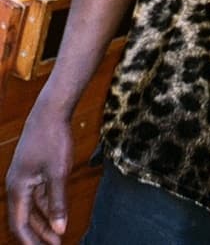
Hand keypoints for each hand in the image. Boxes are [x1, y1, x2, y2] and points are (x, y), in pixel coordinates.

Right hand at [6, 102, 72, 244]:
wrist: (51, 110)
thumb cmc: (53, 139)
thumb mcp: (58, 172)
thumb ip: (58, 203)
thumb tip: (60, 230)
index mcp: (17, 188)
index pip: (20, 224)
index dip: (31, 242)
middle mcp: (17, 185)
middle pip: (25, 218)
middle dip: (39, 234)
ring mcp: (25, 177)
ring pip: (33, 207)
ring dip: (45, 221)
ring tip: (58, 236)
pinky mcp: (34, 169)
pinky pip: (38, 194)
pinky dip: (47, 206)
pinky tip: (58, 215)